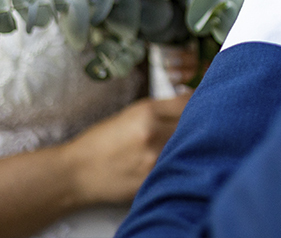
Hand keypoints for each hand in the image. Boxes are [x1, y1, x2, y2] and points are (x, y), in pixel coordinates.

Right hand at [61, 93, 189, 205]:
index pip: (189, 102)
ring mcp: (155, 160)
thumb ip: (161, 108)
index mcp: (147, 112)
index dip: (200, 102)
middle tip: (201, 125)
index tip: (205, 103)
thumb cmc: (101, 142)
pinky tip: (175, 162)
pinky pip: (177, 167)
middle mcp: (153, 134)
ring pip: (189, 147)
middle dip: (199, 124)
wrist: (76, 173)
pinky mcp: (153, 180)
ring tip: (188, 144)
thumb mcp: (129, 114)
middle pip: (195, 124)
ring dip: (192, 144)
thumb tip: (192, 101)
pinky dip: (180, 163)